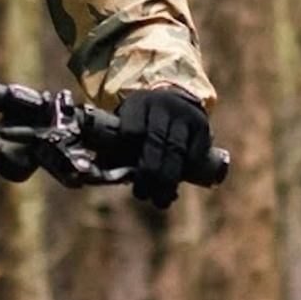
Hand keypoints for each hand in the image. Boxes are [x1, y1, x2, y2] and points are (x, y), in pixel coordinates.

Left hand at [117, 88, 211, 208]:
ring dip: (168, 180)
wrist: (176, 99)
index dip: (127, 153)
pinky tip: (176, 187)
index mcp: (138, 104)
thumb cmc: (144, 122)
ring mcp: (184, 115)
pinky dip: (186, 173)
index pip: (132, 130)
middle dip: (149, 174)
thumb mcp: (128, 123)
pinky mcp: (201, 125)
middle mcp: (162, 106)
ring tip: (160, 200)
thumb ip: (116, 147)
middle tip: (142, 195)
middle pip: (155, 143)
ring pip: (176, 151)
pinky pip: (195, 154)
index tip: (126, 173)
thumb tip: (99, 177)